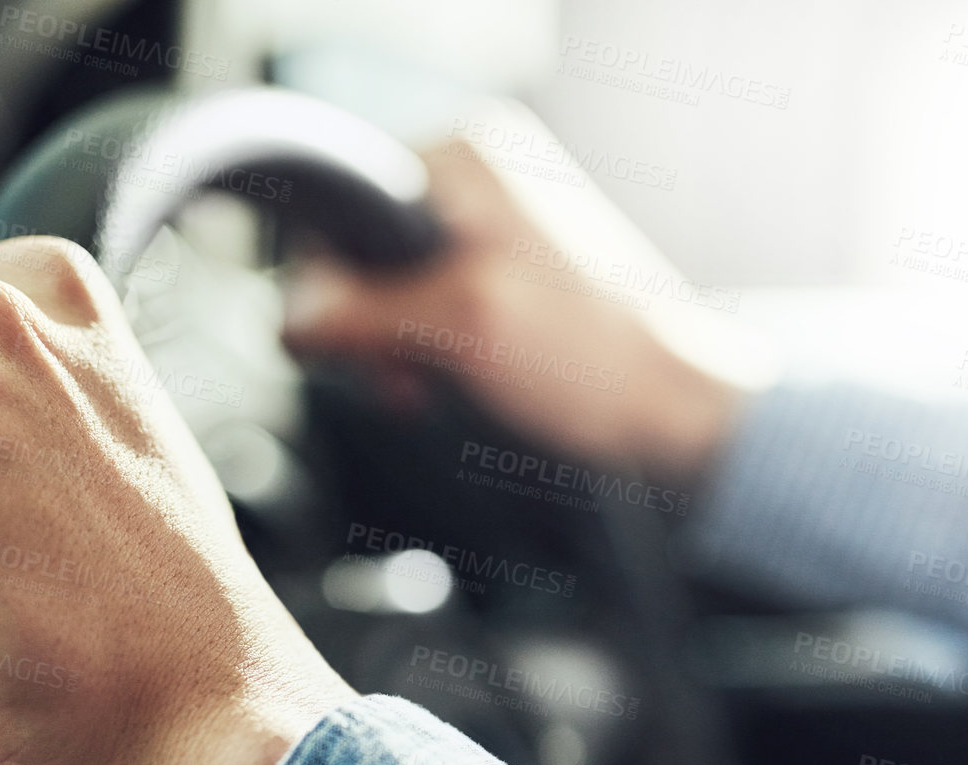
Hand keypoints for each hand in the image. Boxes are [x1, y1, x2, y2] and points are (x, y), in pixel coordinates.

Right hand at [280, 130, 746, 482]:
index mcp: (467, 153)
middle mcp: (477, 175)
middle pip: (359, 243)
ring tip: (430, 385)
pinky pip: (424, 303)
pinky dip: (423, 348)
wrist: (676, 408)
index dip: (327, 275)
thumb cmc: (593, 356)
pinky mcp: (502, 274)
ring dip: (393, 344)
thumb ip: (364, 311)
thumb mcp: (459, 324)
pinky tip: (447, 382)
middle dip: (365, 320)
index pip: (341, 195)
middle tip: (401, 376)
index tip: (347, 338)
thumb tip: (292, 314)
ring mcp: (491, 224)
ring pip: (388, 282)